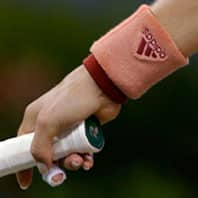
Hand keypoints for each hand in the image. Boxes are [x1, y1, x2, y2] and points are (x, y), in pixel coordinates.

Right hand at [15, 65, 120, 189]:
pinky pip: (83, 150)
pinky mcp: (87, 130)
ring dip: (72, 162)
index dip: (23, 164)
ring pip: (67, 154)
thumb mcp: (47, 123)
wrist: (103, 86)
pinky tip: (89, 160)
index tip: (26, 181)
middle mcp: (51, 125)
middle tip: (60, 175)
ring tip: (81, 160)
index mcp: (34, 120)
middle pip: (48, 155)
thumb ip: (39, 147)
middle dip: (55, 166)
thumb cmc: (72, 98)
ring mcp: (70, 128)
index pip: (23, 147)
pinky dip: (85, 158)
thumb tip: (45, 167)